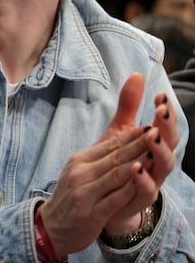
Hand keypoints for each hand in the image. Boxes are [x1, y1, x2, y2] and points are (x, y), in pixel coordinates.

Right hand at [39, 73, 174, 255]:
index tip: (150, 126)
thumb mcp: (80, 172)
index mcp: (79, 160)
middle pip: (115, 157)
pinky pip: (113, 199)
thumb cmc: (71, 198)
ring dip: (137, 164)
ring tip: (154, 154)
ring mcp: (84, 193)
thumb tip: (124, 143)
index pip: (110, 145)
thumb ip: (100, 159)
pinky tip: (140, 183)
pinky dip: (127, 191)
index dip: (132, 136)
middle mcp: (80, 173)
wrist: (51, 227)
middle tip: (157, 132)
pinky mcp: (90, 213)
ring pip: (115, 176)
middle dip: (138, 145)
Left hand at [98, 74, 177, 234]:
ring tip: (151, 135)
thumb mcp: (120, 131)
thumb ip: (129, 106)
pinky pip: (147, 190)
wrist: (106, 201)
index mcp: (154, 144)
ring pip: (163, 166)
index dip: (165, 112)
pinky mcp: (139, 199)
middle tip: (160, 111)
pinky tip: (136, 167)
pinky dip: (143, 179)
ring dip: (159, 151)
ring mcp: (152, 181)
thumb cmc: (118, 163)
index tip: (159, 95)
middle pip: (170, 143)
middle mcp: (157, 162)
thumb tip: (136, 75)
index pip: (165, 125)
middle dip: (167, 127)